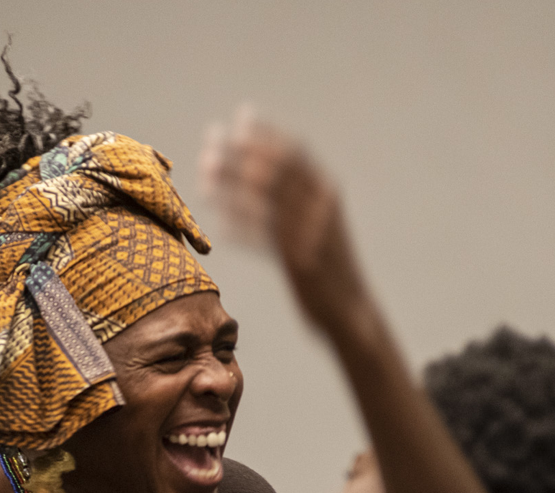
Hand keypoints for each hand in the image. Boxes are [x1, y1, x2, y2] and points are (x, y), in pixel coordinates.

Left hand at [200, 107, 369, 336]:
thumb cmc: (327, 266)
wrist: (350, 311)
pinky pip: (266, 240)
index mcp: (328, 192)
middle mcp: (323, 208)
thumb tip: (263, 167)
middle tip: (211, 144)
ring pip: (267, 202)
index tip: (238, 120)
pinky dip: (242, 228)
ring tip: (205, 177)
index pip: (295, 153)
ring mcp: (313, 235)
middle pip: (276, 172)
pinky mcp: (302, 264)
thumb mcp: (318, 225)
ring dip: (233, 186)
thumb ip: (298, 198)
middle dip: (241, 154)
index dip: (266, 135)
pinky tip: (219, 223)